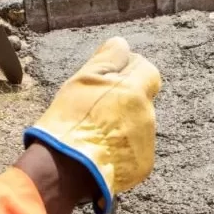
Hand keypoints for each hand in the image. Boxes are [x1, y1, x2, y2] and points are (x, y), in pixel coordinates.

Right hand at [23, 37, 160, 213]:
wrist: (65, 169)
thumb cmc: (70, 121)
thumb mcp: (82, 80)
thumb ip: (108, 59)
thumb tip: (122, 44)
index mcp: (135, 92)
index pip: (148, 70)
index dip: (129, 71)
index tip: (110, 79)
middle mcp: (147, 116)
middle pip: (142, 99)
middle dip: (125, 99)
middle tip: (96, 108)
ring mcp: (146, 142)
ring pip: (138, 124)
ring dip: (123, 124)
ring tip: (94, 131)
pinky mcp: (142, 165)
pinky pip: (136, 148)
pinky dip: (122, 147)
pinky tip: (99, 149)